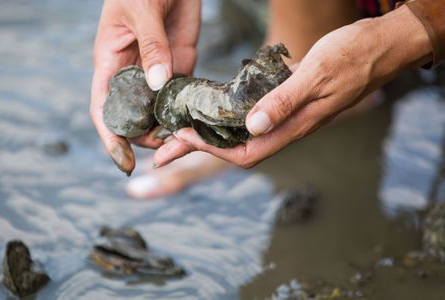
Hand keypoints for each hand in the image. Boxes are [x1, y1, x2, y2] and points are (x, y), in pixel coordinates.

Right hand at [90, 0, 200, 174]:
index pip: (104, 109)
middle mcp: (132, 73)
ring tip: (186, 140)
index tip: (123, 161)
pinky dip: (186, 112)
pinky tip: (197, 123)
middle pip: (133, 118)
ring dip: (168, 129)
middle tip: (169, 149)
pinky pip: (180, 97)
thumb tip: (157, 83)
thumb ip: (151, 46)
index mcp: (111, 62)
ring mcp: (156, 72)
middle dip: (146, 138)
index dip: (111, 138)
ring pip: (157, 112)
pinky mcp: (178, 67)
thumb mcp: (142, 11)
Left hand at [151, 5, 431, 167]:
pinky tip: (212, 105)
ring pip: (239, 131)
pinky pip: (250, 113)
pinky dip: (227, 112)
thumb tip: (252, 128)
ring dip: (209, 131)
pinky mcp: (285, 100)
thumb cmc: (351, 59)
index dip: (210, 148)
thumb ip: (284, 103)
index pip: (244, 152)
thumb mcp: (316, 76)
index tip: (182, 136)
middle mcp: (285, 126)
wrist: (376, 48)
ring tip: (179, 126)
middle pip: (234, 147)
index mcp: (292, 127)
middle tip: (164, 145)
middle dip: (199, 147)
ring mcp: (285, 115)